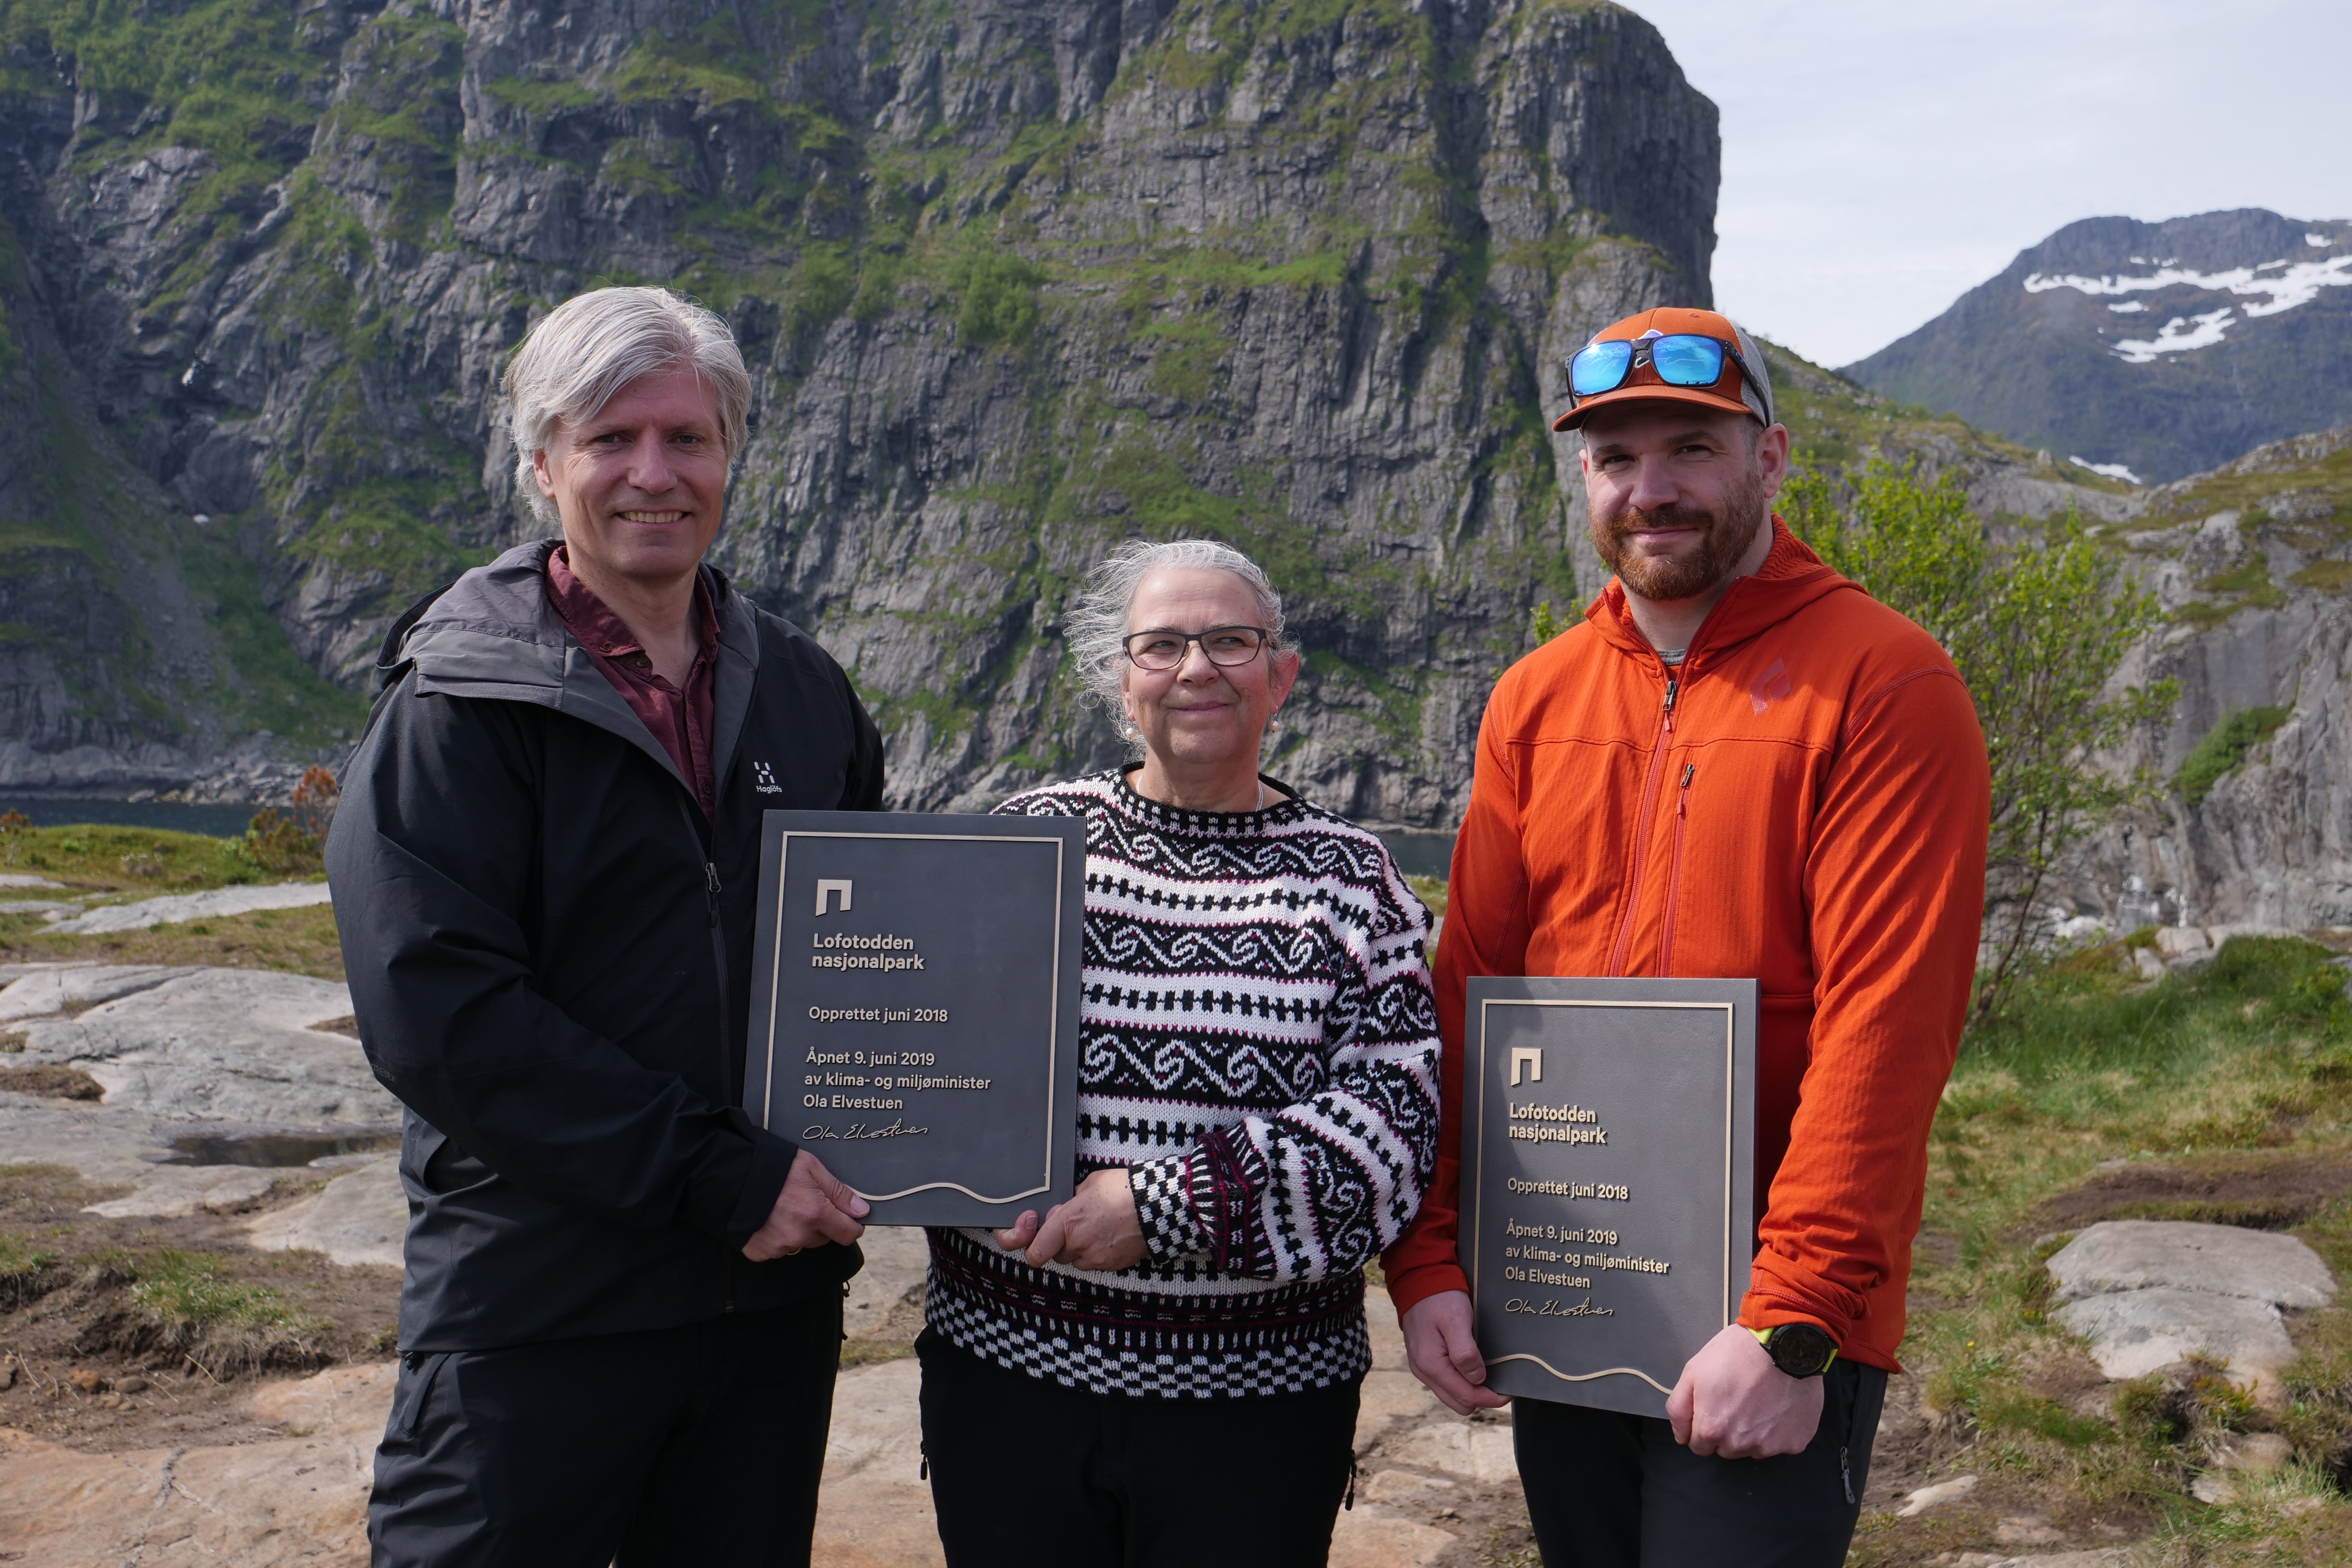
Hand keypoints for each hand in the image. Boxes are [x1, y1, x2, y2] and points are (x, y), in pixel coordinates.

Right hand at [742, 1149, 869, 1260]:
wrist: (728, 1174)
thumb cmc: (771, 1166)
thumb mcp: (811, 1168)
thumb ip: (838, 1192)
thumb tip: (862, 1211)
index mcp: (815, 1213)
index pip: (848, 1234)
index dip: (851, 1225)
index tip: (849, 1218)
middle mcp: (798, 1235)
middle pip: (823, 1238)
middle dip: (820, 1224)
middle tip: (804, 1202)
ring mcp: (777, 1247)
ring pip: (800, 1243)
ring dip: (798, 1231)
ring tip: (782, 1208)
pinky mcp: (759, 1252)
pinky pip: (778, 1249)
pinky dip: (776, 1237)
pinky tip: (768, 1219)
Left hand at [992, 1168, 1145, 1271]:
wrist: (1158, 1206)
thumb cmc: (1124, 1189)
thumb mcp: (1090, 1184)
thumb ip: (1072, 1199)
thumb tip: (1066, 1207)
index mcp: (1067, 1223)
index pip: (1035, 1251)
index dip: (1030, 1248)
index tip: (1033, 1239)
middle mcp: (1078, 1244)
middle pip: (1056, 1254)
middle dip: (1060, 1242)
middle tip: (1075, 1225)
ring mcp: (1096, 1258)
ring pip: (1076, 1260)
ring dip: (1078, 1249)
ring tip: (1096, 1228)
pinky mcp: (1112, 1265)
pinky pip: (1095, 1263)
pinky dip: (1097, 1253)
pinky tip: (1109, 1235)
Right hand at [1400, 1291, 1508, 1414]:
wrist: (1418, 1281)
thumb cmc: (1440, 1298)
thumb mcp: (1456, 1320)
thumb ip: (1465, 1353)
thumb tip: (1478, 1378)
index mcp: (1432, 1365)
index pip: (1466, 1397)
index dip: (1491, 1398)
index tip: (1508, 1391)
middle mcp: (1424, 1372)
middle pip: (1460, 1403)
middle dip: (1481, 1398)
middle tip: (1500, 1383)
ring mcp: (1422, 1368)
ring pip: (1452, 1396)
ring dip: (1471, 1391)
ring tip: (1488, 1375)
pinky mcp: (1424, 1362)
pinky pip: (1445, 1384)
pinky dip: (1461, 1382)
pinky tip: (1471, 1367)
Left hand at [1666, 1323, 1824, 1457]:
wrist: (1784, 1345)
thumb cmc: (1737, 1354)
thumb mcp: (1693, 1372)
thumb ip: (1679, 1409)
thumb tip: (1681, 1436)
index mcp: (1713, 1429)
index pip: (1700, 1447)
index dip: (1704, 1426)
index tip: (1714, 1408)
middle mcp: (1741, 1444)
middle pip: (1727, 1449)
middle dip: (1727, 1431)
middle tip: (1737, 1400)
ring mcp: (1770, 1446)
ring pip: (1753, 1449)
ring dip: (1753, 1432)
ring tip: (1759, 1401)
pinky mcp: (1795, 1442)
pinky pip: (1780, 1444)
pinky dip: (1779, 1430)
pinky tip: (1778, 1406)